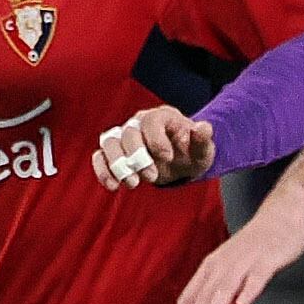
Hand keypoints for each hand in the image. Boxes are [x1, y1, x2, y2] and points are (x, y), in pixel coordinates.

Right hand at [94, 105, 214, 187]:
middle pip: (128, 133)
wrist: (181, 161)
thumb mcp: (203, 149)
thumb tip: (204, 128)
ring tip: (133, 183)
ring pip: (109, 143)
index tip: (167, 157)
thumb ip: (202, 139)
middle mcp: (139, 123)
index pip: (151, 121)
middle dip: (138, 157)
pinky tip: (113, 186)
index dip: (156, 139)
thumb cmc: (191, 151)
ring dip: (118, 165)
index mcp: (161, 117)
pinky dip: (103, 171)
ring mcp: (123, 137)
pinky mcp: (114, 153)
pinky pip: (100, 157)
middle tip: (152, 177)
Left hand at [170, 196, 303, 303]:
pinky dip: (249, 289)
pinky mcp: (266, 259)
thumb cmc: (254, 245)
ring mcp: (244, 261)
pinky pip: (257, 276)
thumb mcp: (229, 267)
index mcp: (211, 267)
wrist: (281, 215)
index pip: (188, 298)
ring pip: (225, 288)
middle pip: (203, 297)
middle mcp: (223, 264)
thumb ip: (218, 291)